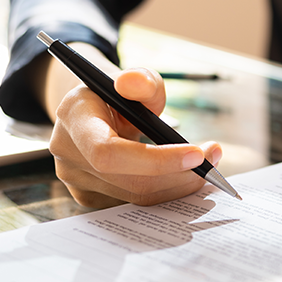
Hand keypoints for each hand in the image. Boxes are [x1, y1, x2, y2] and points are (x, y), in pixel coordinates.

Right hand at [39, 44, 220, 207]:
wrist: (97, 112)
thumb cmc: (120, 95)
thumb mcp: (135, 80)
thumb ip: (142, 80)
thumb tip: (135, 83)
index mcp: (73, 119)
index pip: (109, 153)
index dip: (155, 160)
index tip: (196, 154)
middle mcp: (68, 154)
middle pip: (129, 181)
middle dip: (179, 174)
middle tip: (213, 159)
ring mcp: (76, 181)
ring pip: (137, 196)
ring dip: (180, 184)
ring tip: (207, 165)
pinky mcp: (91, 197)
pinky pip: (136, 202)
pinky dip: (167, 192)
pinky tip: (185, 176)